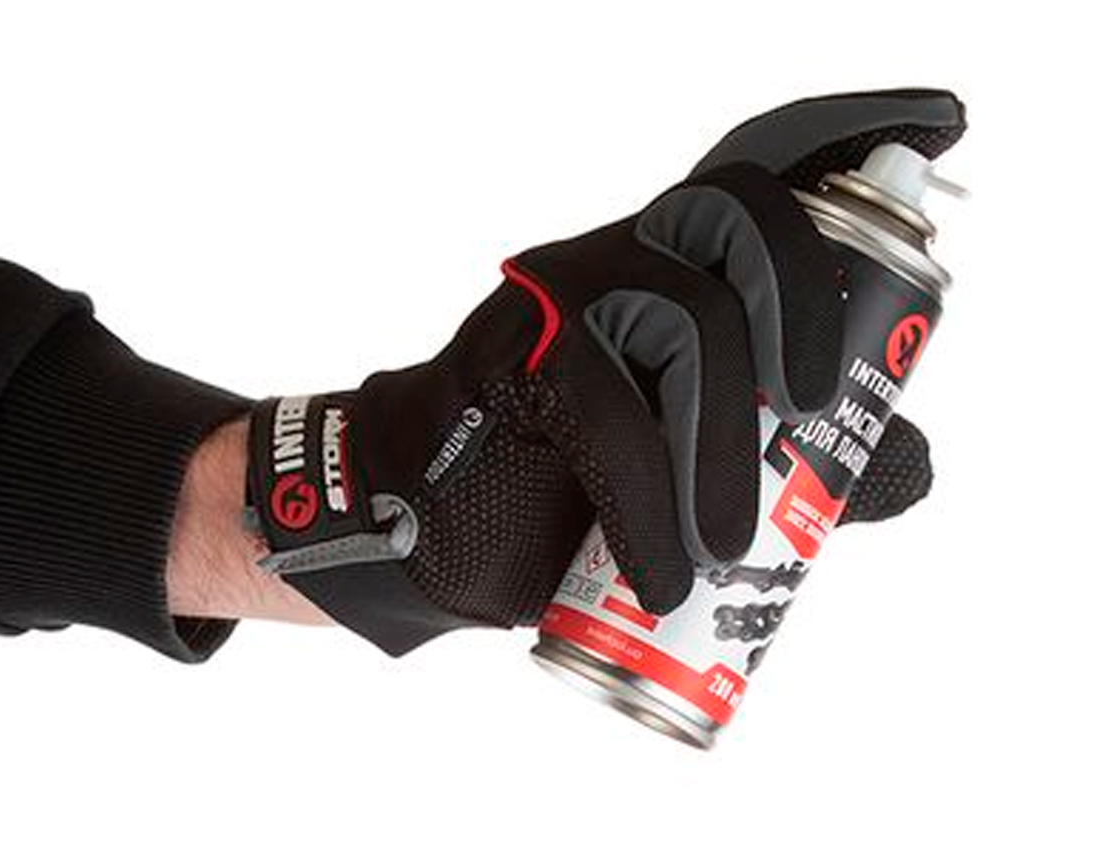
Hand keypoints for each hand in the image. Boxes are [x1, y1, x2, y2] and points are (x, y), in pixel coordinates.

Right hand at [245, 88, 965, 655]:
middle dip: (799, 302)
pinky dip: (648, 504)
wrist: (428, 533)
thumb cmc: (558, 501)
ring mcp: (564, 295)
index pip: (756, 185)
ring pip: (683, 319)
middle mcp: (621, 260)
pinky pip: (610, 412)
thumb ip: (797, 468)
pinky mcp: (515, 350)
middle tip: (818, 406)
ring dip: (722, 448)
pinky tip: (661, 573)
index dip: (843, 134)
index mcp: (673, 275)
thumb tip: (907, 460)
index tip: (936, 120)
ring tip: (728, 552)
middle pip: (733, 221)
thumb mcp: (699, 485)